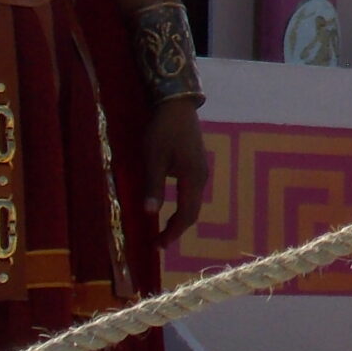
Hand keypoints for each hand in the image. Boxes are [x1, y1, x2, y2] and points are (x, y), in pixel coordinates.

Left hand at [145, 98, 211, 243]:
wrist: (177, 104)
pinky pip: (192, 192)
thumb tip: (150, 214)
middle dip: (176, 229)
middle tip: (158, 242)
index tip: (157, 246)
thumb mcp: (154, 159)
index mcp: (193, 178)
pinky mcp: (196, 163)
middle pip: (192, 211)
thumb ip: (154, 186)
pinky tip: (170, 205)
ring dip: (180, 218)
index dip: (172, 232)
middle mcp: (201, 177)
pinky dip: (182, 205)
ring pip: (193, 202)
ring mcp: (201, 170)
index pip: (186, 215)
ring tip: (163, 228)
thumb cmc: (163, 131)